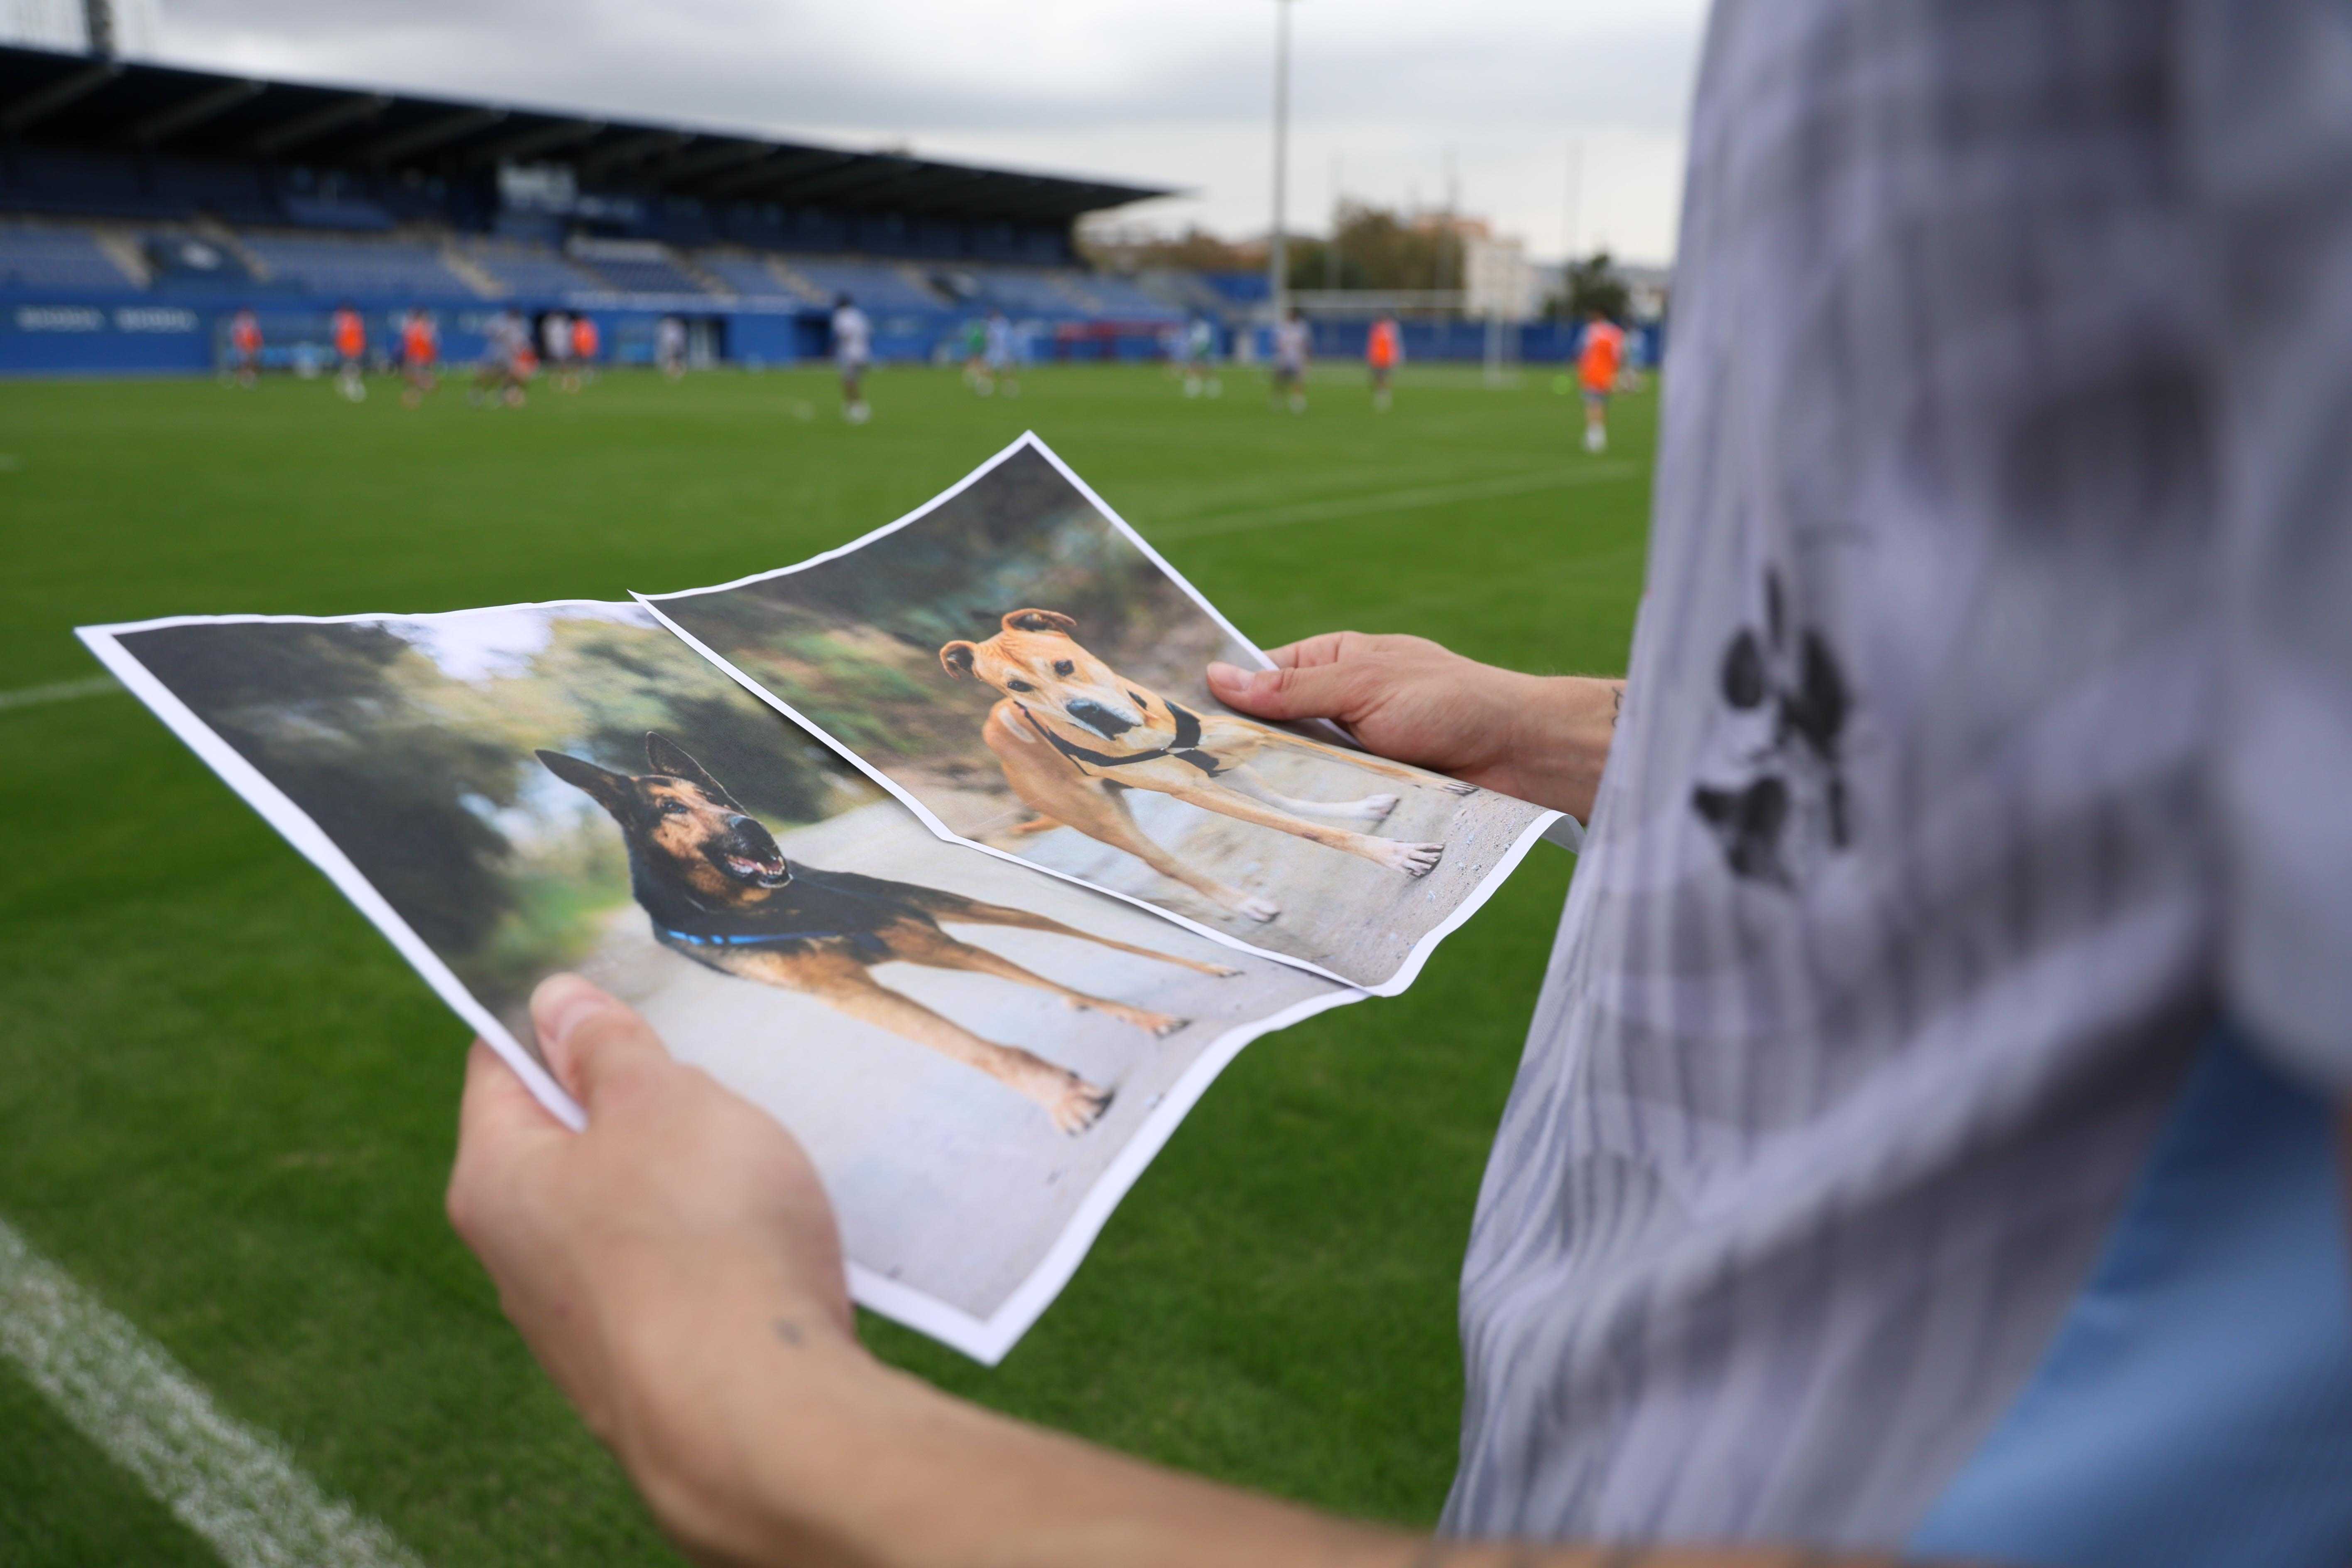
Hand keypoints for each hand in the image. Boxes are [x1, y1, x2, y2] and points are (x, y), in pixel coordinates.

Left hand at [446, 974, 861, 1559]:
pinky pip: (672, 1276)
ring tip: (751, 1172)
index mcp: (495, 1179)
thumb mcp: (661, 1102)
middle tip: (711, 1089)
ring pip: (626, 1212)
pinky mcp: (643, 1363)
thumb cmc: (702, 1239)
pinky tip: (764, 1247)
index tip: (620, 996)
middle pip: (569, 1142)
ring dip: (686, 1180)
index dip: (558, 1021)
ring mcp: (580, 1321)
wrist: (757, 1418)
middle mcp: (516, 1257)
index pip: (502, 1066)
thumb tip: (554, 1002)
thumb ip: (608, 1048)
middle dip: (641, 1106)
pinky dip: (713, 1248)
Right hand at [1208, 633, 1621, 820]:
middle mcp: (1343, 704)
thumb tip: (1217, 674)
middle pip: (1277, 728)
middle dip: (1248, 749)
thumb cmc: (1450, 701)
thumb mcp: (1363, 684)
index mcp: (1337, 662)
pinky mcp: (1376, 791)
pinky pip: (1333, 802)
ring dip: (1284, 786)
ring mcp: (1359, 750)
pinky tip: (1283, 830)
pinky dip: (1316, 813)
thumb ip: (1292, 688)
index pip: (1264, 675)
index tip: (1183, 723)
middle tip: (1193, 776)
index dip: (1228, 697)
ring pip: (1301, 770)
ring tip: (1229, 809)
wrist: (1522, 754)